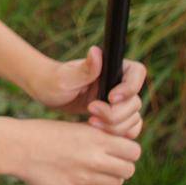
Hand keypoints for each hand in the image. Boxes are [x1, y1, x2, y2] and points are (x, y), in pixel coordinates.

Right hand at [0, 117, 142, 184]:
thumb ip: (98, 139)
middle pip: (129, 170)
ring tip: (88, 170)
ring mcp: (83, 178)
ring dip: (105, 178)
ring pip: (113, 184)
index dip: (128, 152)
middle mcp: (94, 158)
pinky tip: (65, 176)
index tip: (119, 151)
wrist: (16, 146)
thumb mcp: (75, 128)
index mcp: (96, 139)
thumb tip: (118, 151)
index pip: (134, 151)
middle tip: (108, 163)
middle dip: (122, 167)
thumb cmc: (43, 133)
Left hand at [29, 46, 146, 137]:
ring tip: (90, 121)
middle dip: (115, 112)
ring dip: (115, 125)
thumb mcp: (67, 77)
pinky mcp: (115, 115)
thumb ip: (85, 69)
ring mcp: (119, 100)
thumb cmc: (54, 80)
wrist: (48, 93)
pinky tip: (97, 130)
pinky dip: (118, 133)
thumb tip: (96, 51)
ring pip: (133, 118)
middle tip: (90, 111)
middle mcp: (120, 83)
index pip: (137, 73)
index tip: (110, 98)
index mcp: (113, 67)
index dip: (129, 88)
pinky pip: (130, 128)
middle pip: (135, 101)